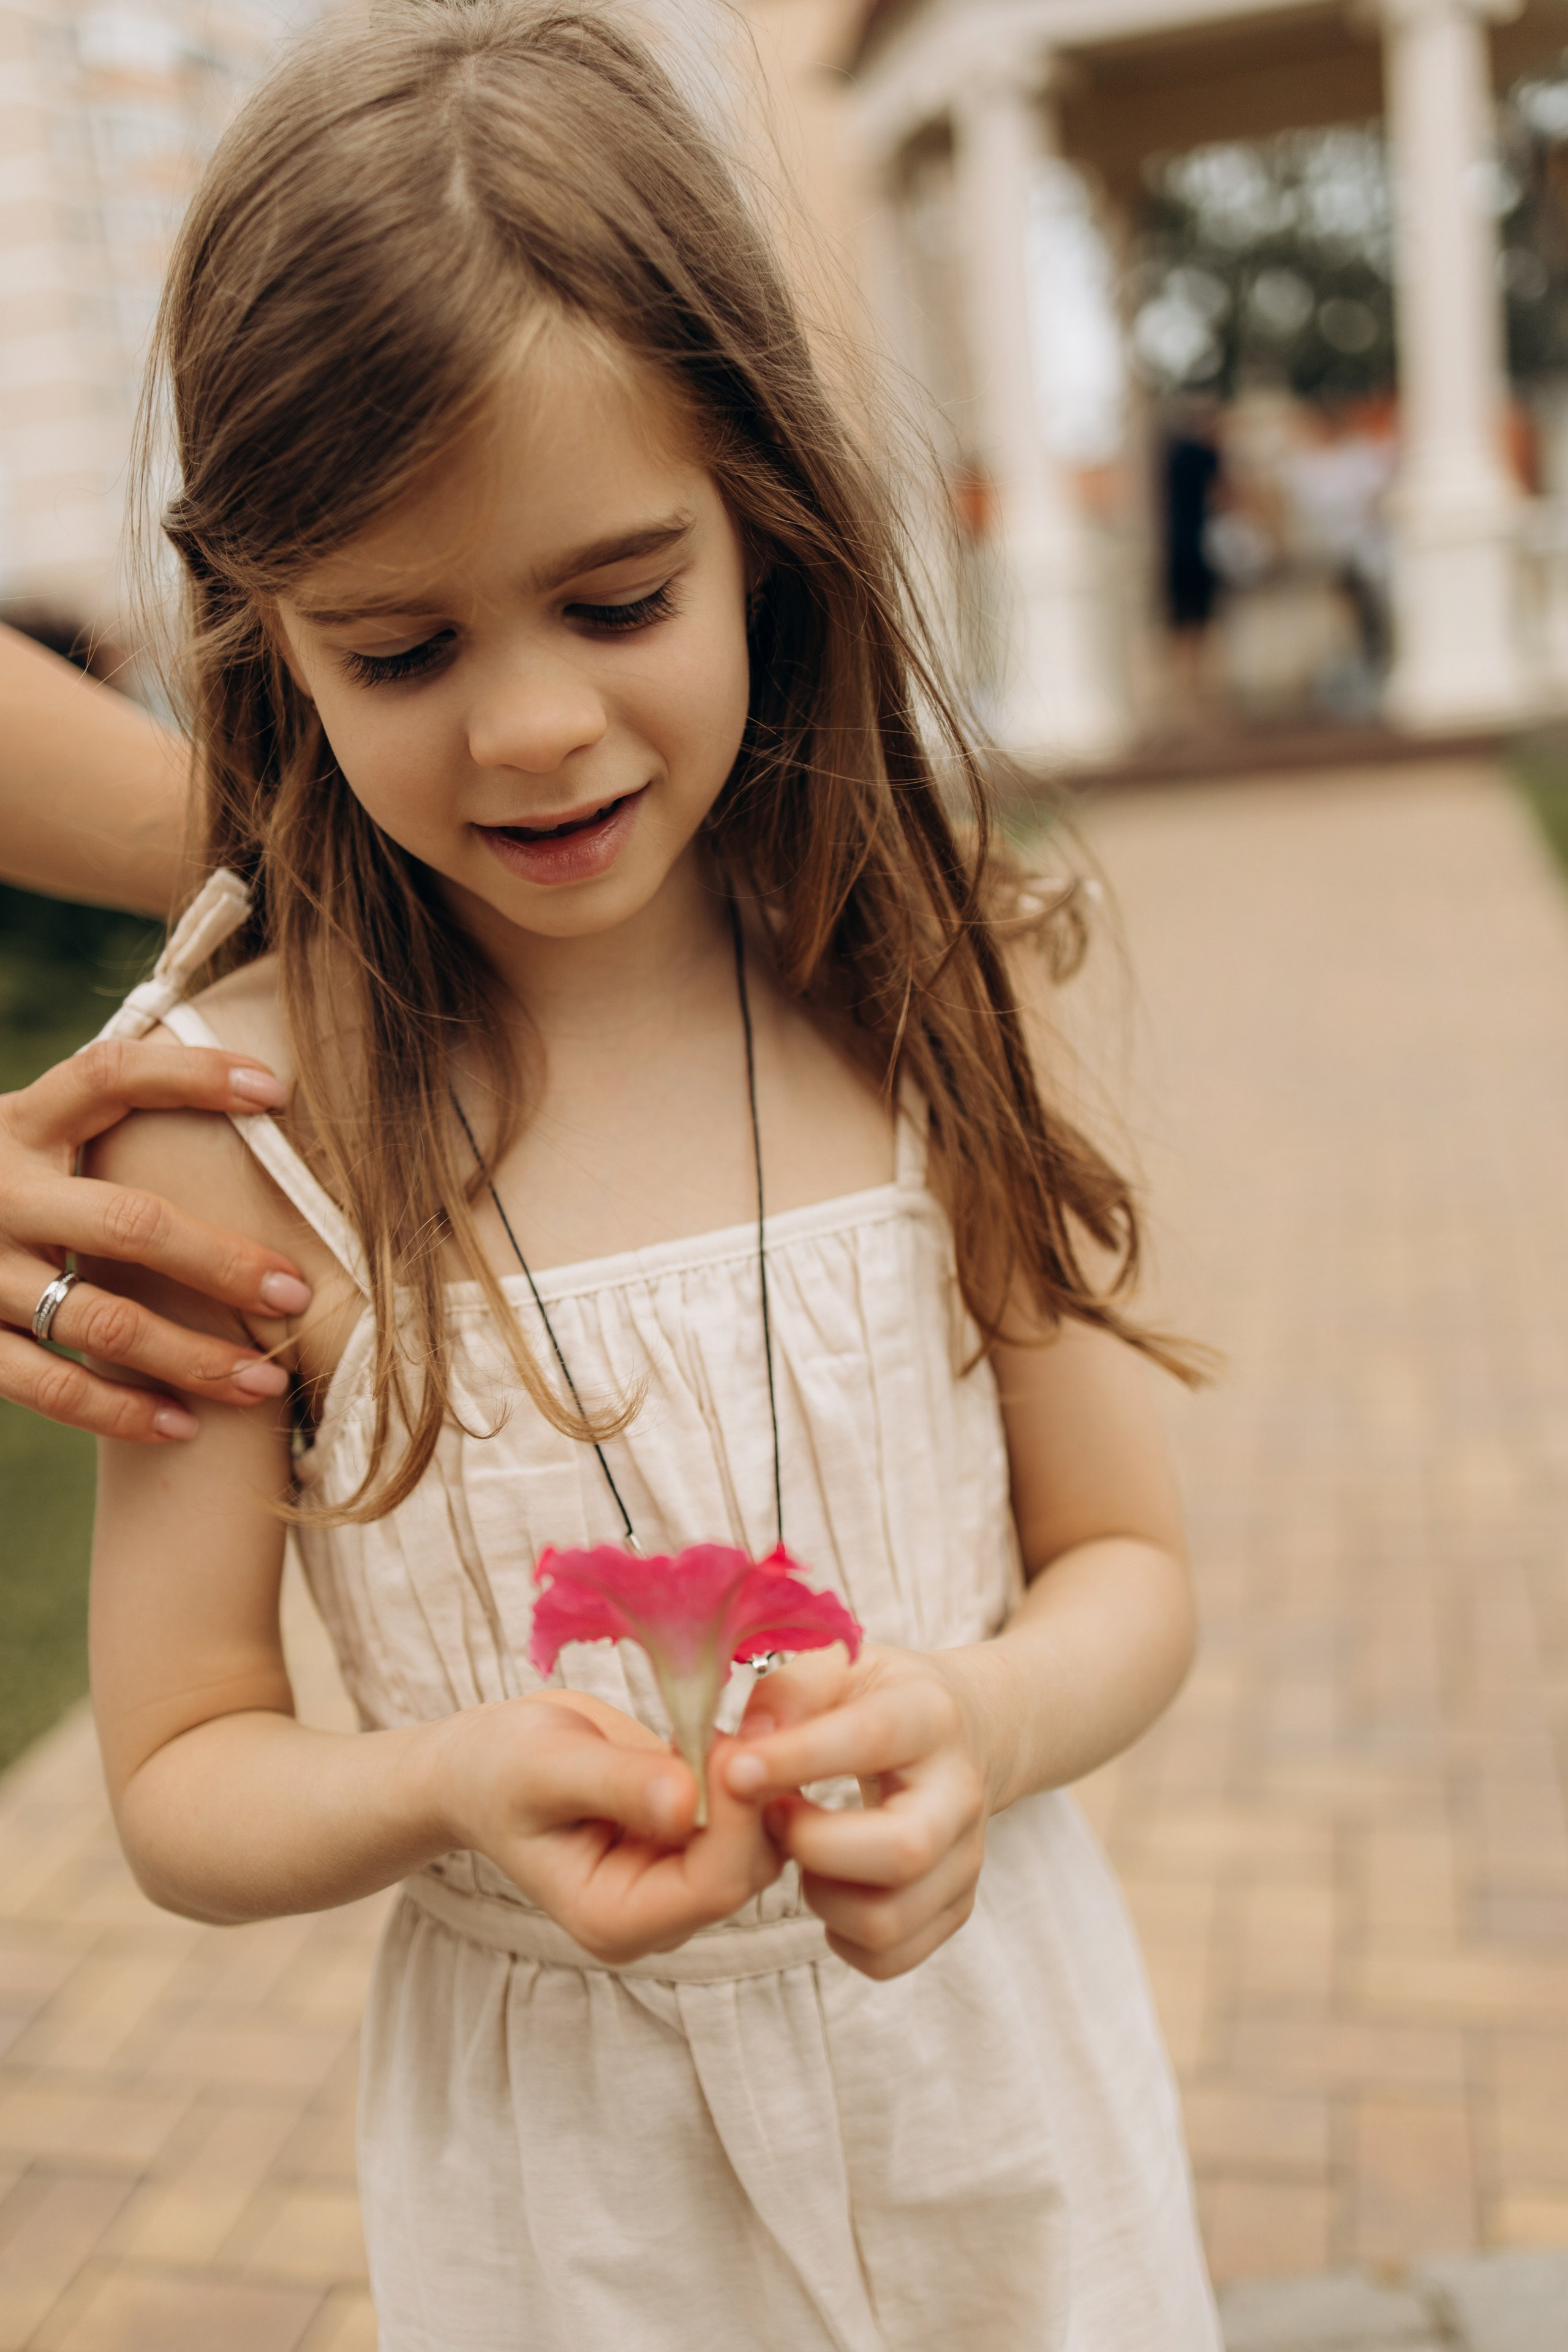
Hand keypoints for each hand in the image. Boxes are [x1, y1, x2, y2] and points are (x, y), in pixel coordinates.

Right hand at [0, 1038, 313, 1438]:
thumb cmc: (9, 1187)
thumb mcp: (33, 1138)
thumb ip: (107, 1126)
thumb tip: (257, 1095)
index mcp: (19, 1124)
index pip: (109, 1076)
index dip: (192, 1075)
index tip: (275, 1088)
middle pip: (127, 1223)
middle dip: (222, 1263)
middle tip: (296, 1293)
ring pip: (102, 1322)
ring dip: (194, 1357)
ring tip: (266, 1381)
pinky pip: (52, 1388)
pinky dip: (122, 1412)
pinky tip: (185, 1426)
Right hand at [432, 1689, 781, 1965]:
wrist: (491, 1764)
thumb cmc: (502, 1767)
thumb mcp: (546, 1767)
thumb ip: (615, 1784)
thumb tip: (685, 1800)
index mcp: (611, 1919)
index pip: (712, 1885)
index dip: (736, 1817)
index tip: (729, 1742)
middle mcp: (655, 1918)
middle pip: (746, 1869)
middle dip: (750, 1797)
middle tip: (731, 1724)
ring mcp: (678, 1887)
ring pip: (760, 1845)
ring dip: (754, 1784)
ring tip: (714, 1727)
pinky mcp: (694, 1850)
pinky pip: (750, 1821)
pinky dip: (747, 1778)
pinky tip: (715, 1738)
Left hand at [723, 1645, 996, 1980]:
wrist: (963, 1733)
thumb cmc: (881, 1698)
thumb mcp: (842, 1665)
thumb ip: (790, 1692)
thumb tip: (746, 1746)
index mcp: (930, 1716)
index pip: (871, 1739)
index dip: (799, 1758)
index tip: (735, 1770)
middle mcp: (959, 1793)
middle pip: (903, 1851)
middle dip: (815, 1844)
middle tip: (774, 1817)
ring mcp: (964, 1860)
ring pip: (888, 1920)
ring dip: (820, 1896)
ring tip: (802, 1851)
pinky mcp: (955, 1907)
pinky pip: (887, 1956)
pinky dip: (840, 1936)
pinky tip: (828, 1886)